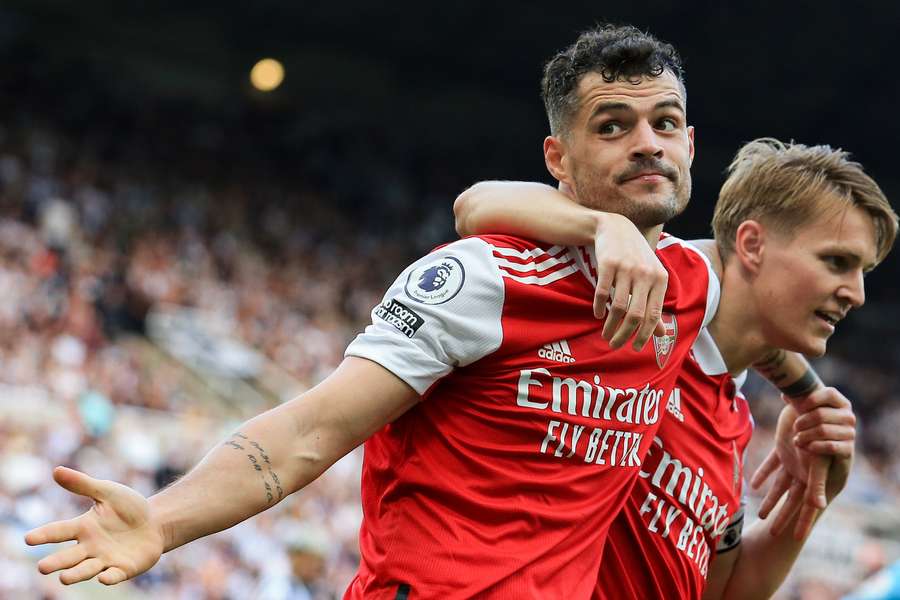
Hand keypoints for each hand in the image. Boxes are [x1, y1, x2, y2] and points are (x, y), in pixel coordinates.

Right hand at [24, 466, 164, 584]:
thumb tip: (56, 470)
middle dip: (56, 562)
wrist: (156, 521)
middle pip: (69, 557)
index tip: (28, 539)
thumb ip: (83, 484)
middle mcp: (90, 547)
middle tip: (42, 567)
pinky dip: (109, 577)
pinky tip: (104, 578)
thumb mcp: (108, 492)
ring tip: (63, 578)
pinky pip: (115, 575)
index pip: (59, 531)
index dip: (44, 535)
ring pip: (87, 569)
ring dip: (76, 574)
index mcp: (83, 528)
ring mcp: (106, 559)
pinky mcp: (124, 568)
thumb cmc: (128, 507)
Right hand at [593, 212, 668, 350]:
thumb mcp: (651, 277)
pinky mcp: (608, 264)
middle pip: (636, 314)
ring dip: (611, 325)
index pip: (654, 315)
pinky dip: (599, 308)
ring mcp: (627, 268)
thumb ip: (655, 305)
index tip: (634, 348)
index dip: (644, 335)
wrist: (616, 228)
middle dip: (625, 335)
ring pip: (618, 306)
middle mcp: (646, 274)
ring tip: (606, 335)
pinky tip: (598, 315)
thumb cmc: (636, 257)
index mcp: (660, 279)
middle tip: (615, 345)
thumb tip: (662, 334)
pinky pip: (603, 293)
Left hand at [751, 388, 854, 538]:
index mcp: (813, 478)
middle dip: (782, 516)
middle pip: (790, 500)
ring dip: (771, 499)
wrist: (811, 404)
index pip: (806, 506)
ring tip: (761, 515)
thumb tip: (819, 506)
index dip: (802, 522)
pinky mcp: (783, 448)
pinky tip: (754, 484)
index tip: (796, 538)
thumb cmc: (820, 433)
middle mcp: (803, 472)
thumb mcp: (819, 461)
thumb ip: (818, 484)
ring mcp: (793, 460)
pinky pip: (772, 464)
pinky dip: (763, 473)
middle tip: (772, 534)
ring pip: (779, 485)